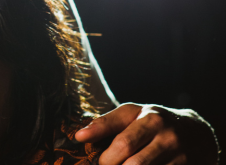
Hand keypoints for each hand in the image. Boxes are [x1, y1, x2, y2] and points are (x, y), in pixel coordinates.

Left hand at [75, 103, 218, 164]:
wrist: (196, 134)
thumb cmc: (154, 123)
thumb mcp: (134, 115)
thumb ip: (108, 123)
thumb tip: (80, 136)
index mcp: (147, 116)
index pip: (118, 129)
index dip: (96, 133)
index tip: (78, 139)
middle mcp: (163, 132)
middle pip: (127, 154)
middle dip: (108, 162)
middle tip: (101, 163)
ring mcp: (176, 152)